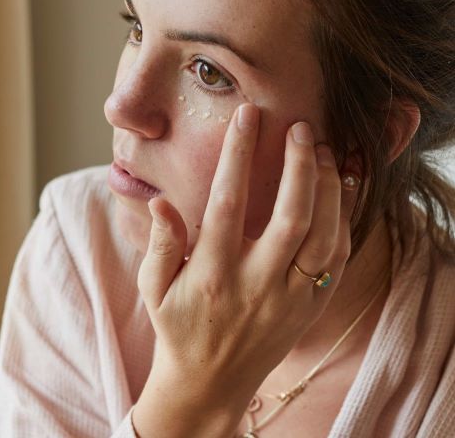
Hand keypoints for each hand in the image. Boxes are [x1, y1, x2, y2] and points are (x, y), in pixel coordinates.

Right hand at [133, 103, 358, 436]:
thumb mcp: (154, 288)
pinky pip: (337, 260)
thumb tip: (161, 201)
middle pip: (290, 217)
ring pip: (322, 237)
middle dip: (299, 166)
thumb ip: (162, 244)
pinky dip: (345, 219)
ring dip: (328, 188)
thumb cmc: (178, 326)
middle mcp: (256, 284)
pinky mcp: (310, 307)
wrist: (211, 381)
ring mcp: (288, 298)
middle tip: (302, 127)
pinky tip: (343, 186)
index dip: (238, 156)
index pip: (227, 203)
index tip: (247, 117)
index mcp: (213, 274)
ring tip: (325, 149)